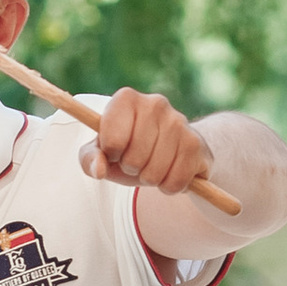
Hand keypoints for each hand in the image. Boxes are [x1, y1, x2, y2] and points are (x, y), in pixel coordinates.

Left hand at [81, 83, 208, 197]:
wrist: (169, 147)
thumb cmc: (128, 148)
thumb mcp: (102, 152)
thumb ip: (89, 158)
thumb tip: (98, 170)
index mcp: (126, 99)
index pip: (112, 141)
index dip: (111, 154)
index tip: (116, 149)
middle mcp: (155, 103)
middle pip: (134, 159)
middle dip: (131, 169)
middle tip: (136, 160)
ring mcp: (179, 121)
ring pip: (155, 173)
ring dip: (150, 179)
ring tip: (153, 166)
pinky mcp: (197, 143)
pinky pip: (176, 182)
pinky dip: (170, 186)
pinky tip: (170, 172)